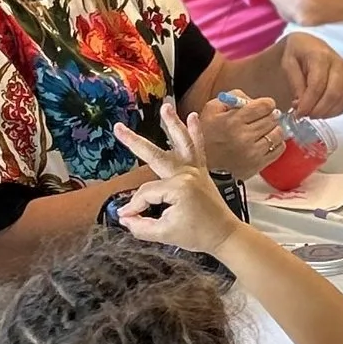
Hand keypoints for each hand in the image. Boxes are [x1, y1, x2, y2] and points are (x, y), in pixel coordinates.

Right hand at [111, 108, 242, 255]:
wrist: (224, 235)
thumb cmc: (198, 235)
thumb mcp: (165, 234)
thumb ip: (141, 226)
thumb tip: (125, 218)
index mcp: (178, 188)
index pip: (146, 193)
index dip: (135, 206)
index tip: (128, 217)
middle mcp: (187, 174)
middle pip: (155, 156)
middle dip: (134, 142)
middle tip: (118, 129)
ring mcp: (195, 170)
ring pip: (182, 143)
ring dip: (173, 124)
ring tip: (166, 108)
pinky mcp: (202, 171)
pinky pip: (198, 148)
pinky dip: (196, 133)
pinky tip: (194, 117)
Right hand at [191, 91, 286, 180]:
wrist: (202, 163)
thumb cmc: (207, 134)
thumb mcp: (213, 109)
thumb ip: (234, 98)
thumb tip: (254, 100)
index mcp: (233, 121)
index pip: (265, 106)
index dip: (266, 104)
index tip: (263, 106)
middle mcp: (244, 137)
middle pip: (272, 119)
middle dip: (269, 116)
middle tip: (261, 119)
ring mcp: (252, 152)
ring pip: (278, 134)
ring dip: (273, 129)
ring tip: (263, 130)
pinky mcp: (258, 164)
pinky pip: (279, 149)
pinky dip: (276, 143)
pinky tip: (265, 141)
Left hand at [274, 33, 342, 118]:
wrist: (308, 44)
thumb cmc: (296, 53)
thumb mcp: (288, 64)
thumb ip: (295, 83)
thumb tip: (301, 104)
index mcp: (320, 55)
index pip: (318, 84)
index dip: (308, 103)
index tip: (298, 113)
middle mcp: (338, 63)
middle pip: (333, 93)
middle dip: (318, 110)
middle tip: (305, 116)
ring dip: (328, 112)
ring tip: (313, 114)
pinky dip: (337, 110)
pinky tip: (324, 112)